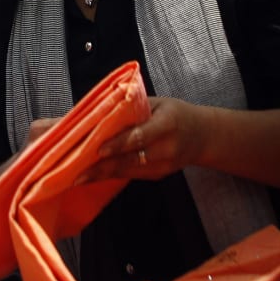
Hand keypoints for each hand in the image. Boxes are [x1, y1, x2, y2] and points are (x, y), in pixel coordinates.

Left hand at [85, 96, 206, 182]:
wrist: (203, 136)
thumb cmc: (175, 113)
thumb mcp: (157, 103)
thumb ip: (130, 108)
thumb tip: (96, 111)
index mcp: (167, 124)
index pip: (140, 136)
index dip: (119, 144)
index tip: (99, 150)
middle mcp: (167, 148)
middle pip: (131, 159)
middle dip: (102, 167)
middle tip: (77, 172)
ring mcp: (164, 166)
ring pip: (128, 171)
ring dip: (102, 175)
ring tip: (78, 177)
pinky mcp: (158, 176)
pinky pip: (132, 175)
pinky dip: (112, 175)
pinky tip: (94, 176)